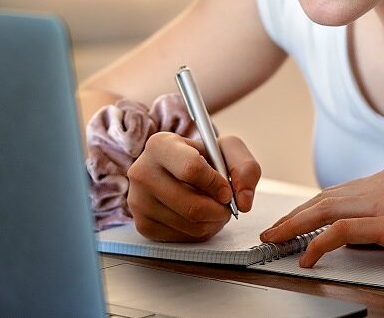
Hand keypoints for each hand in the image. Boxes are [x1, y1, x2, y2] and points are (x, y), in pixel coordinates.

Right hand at [126, 131, 260, 241]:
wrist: (176, 170)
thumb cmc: (201, 158)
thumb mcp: (227, 150)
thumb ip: (245, 168)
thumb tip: (243, 202)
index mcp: (160, 145)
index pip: (192, 170)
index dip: (217, 184)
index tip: (226, 190)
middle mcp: (142, 172)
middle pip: (191, 206)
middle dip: (219, 210)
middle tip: (226, 206)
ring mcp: (138, 201)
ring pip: (189, 225)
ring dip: (213, 222)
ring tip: (215, 209)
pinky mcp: (142, 225)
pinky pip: (182, 238)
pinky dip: (200, 231)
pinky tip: (199, 217)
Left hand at [258, 167, 383, 267]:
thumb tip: (371, 239)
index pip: (338, 192)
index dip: (310, 208)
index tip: (291, 222)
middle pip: (324, 198)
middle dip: (293, 215)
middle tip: (270, 231)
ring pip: (325, 209)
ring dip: (294, 226)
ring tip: (274, 241)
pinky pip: (342, 231)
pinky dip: (318, 242)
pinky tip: (306, 256)